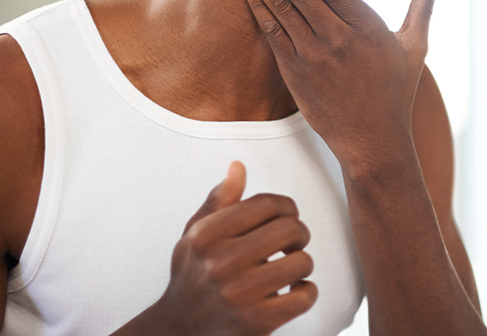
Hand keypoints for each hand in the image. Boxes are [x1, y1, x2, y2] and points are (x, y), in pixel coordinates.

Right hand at [141, 162, 316, 335]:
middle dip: (298, 233)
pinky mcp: (256, 322)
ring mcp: (238, 295)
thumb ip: (219, 200)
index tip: (284, 217)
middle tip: (291, 242)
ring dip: (301, 263)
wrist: (180, 329)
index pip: (268, 204)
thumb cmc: (194, 274)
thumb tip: (238, 166)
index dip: (286, 207)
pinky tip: (291, 291)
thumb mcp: (195, 235)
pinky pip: (305, 296)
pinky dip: (306, 292)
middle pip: (291, 229)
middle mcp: (219, 263)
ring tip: (287, 268)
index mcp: (206, 236)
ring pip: (302, 262)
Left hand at [234, 0, 448, 172]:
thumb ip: (425, 4)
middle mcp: (338, 41)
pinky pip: (272, 33)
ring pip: (280, 7)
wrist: (372, 141)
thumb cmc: (396, 90)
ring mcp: (312, 57)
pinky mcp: (294, 72)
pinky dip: (258, 7)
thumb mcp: (416, 46)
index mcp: (368, 29)